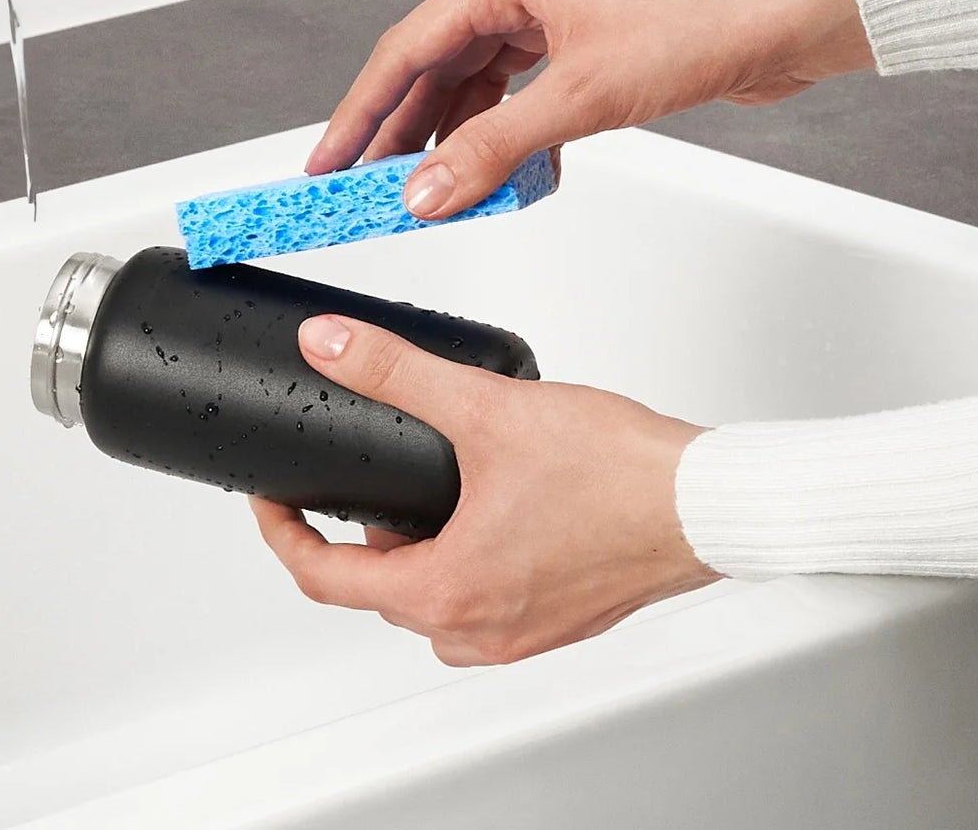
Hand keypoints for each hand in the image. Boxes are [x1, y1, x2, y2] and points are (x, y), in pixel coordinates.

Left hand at [251, 315, 716, 663]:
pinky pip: (479, 600)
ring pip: (430, 601)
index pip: (326, 580)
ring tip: (407, 486)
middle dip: (348, 535)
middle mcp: (481, 629)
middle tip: (338, 480)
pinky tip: (472, 507)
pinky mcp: (556, 618)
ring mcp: (522, 631)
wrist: (706, 502)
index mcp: (450, 592)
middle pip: (376, 593)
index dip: (283, 534)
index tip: (270, 500)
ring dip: (406, 550)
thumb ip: (396, 372)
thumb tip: (330, 347)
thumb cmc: (617, 473)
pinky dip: (457, 559)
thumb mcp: (484, 408)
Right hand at [307, 0, 871, 218]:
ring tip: (426, 192)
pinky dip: (502, 138)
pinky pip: (515, 97)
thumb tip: (429, 191)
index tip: (329, 159)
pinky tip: (498, 176)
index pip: (406, 50)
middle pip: (432, 68)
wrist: (782, 20)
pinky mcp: (579, 49)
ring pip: (473, 86)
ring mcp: (549, 18)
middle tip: (360, 185)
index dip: (360, 111)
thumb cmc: (699, 23)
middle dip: (398, 132)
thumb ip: (496, 150)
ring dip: (452, 141)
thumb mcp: (581, 98)